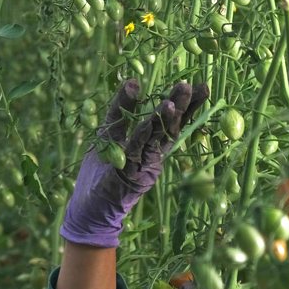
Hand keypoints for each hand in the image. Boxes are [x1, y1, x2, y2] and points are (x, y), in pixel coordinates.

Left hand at [60, 79, 209, 247]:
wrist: (89, 207)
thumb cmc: (101, 169)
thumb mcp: (110, 132)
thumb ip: (122, 108)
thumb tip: (134, 81)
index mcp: (151, 143)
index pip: (172, 120)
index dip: (186, 104)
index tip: (199, 84)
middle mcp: (153, 153)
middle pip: (171, 127)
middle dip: (183, 107)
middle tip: (196, 86)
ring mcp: (145, 165)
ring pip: (158, 138)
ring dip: (166, 120)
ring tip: (173, 101)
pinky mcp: (132, 175)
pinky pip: (138, 150)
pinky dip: (144, 134)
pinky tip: (151, 120)